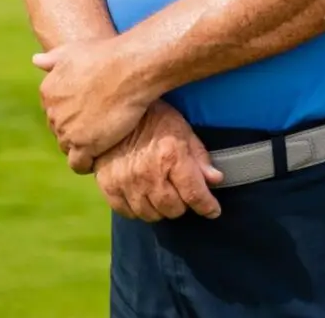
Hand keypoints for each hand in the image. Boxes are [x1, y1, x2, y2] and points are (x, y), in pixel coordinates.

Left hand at [33, 38, 153, 173]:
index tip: (88, 110)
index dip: (72, 112)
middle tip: (99, 124)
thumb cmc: (105, 56)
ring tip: (102, 140)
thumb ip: (53, 59)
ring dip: (82, 146)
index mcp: (48, 92)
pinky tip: (99, 156)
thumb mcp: (73, 50)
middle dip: (76, 129)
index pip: (55, 111)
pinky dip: (87, 163)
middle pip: (61, 130)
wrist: (127, 69)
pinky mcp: (83, 146)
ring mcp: (67, 132)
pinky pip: (78, 164)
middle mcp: (53, 114)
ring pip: (68, 147)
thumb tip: (35, 60)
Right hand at [95, 99, 225, 221]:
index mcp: (170, 157)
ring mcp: (126, 183)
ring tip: (163, 194)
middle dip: (183, 204)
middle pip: (173, 209)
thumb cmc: (154, 119)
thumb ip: (199, 157)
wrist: (115, 109)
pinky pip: (128, 213)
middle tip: (183, 193)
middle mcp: (148, 174)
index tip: (213, 210)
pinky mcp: (109, 187)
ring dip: (161, 209)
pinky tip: (144, 196)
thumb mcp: (183, 130)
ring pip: (151, 215)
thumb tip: (216, 179)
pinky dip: (139, 209)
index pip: (194, 194)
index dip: (207, 206)